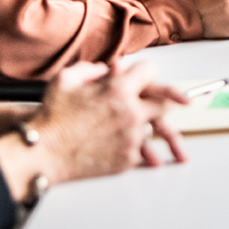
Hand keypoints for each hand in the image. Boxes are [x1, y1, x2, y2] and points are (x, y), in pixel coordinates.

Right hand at [34, 59, 191, 179]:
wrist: (43, 153)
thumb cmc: (51, 117)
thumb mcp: (66, 79)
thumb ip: (90, 69)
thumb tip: (105, 70)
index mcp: (118, 90)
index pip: (150, 71)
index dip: (147, 71)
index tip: (151, 76)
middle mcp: (131, 112)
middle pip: (166, 102)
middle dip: (172, 99)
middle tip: (186, 101)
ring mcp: (131, 137)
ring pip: (156, 129)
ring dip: (159, 130)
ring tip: (177, 143)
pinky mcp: (127, 158)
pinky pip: (142, 151)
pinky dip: (140, 150)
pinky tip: (144, 155)